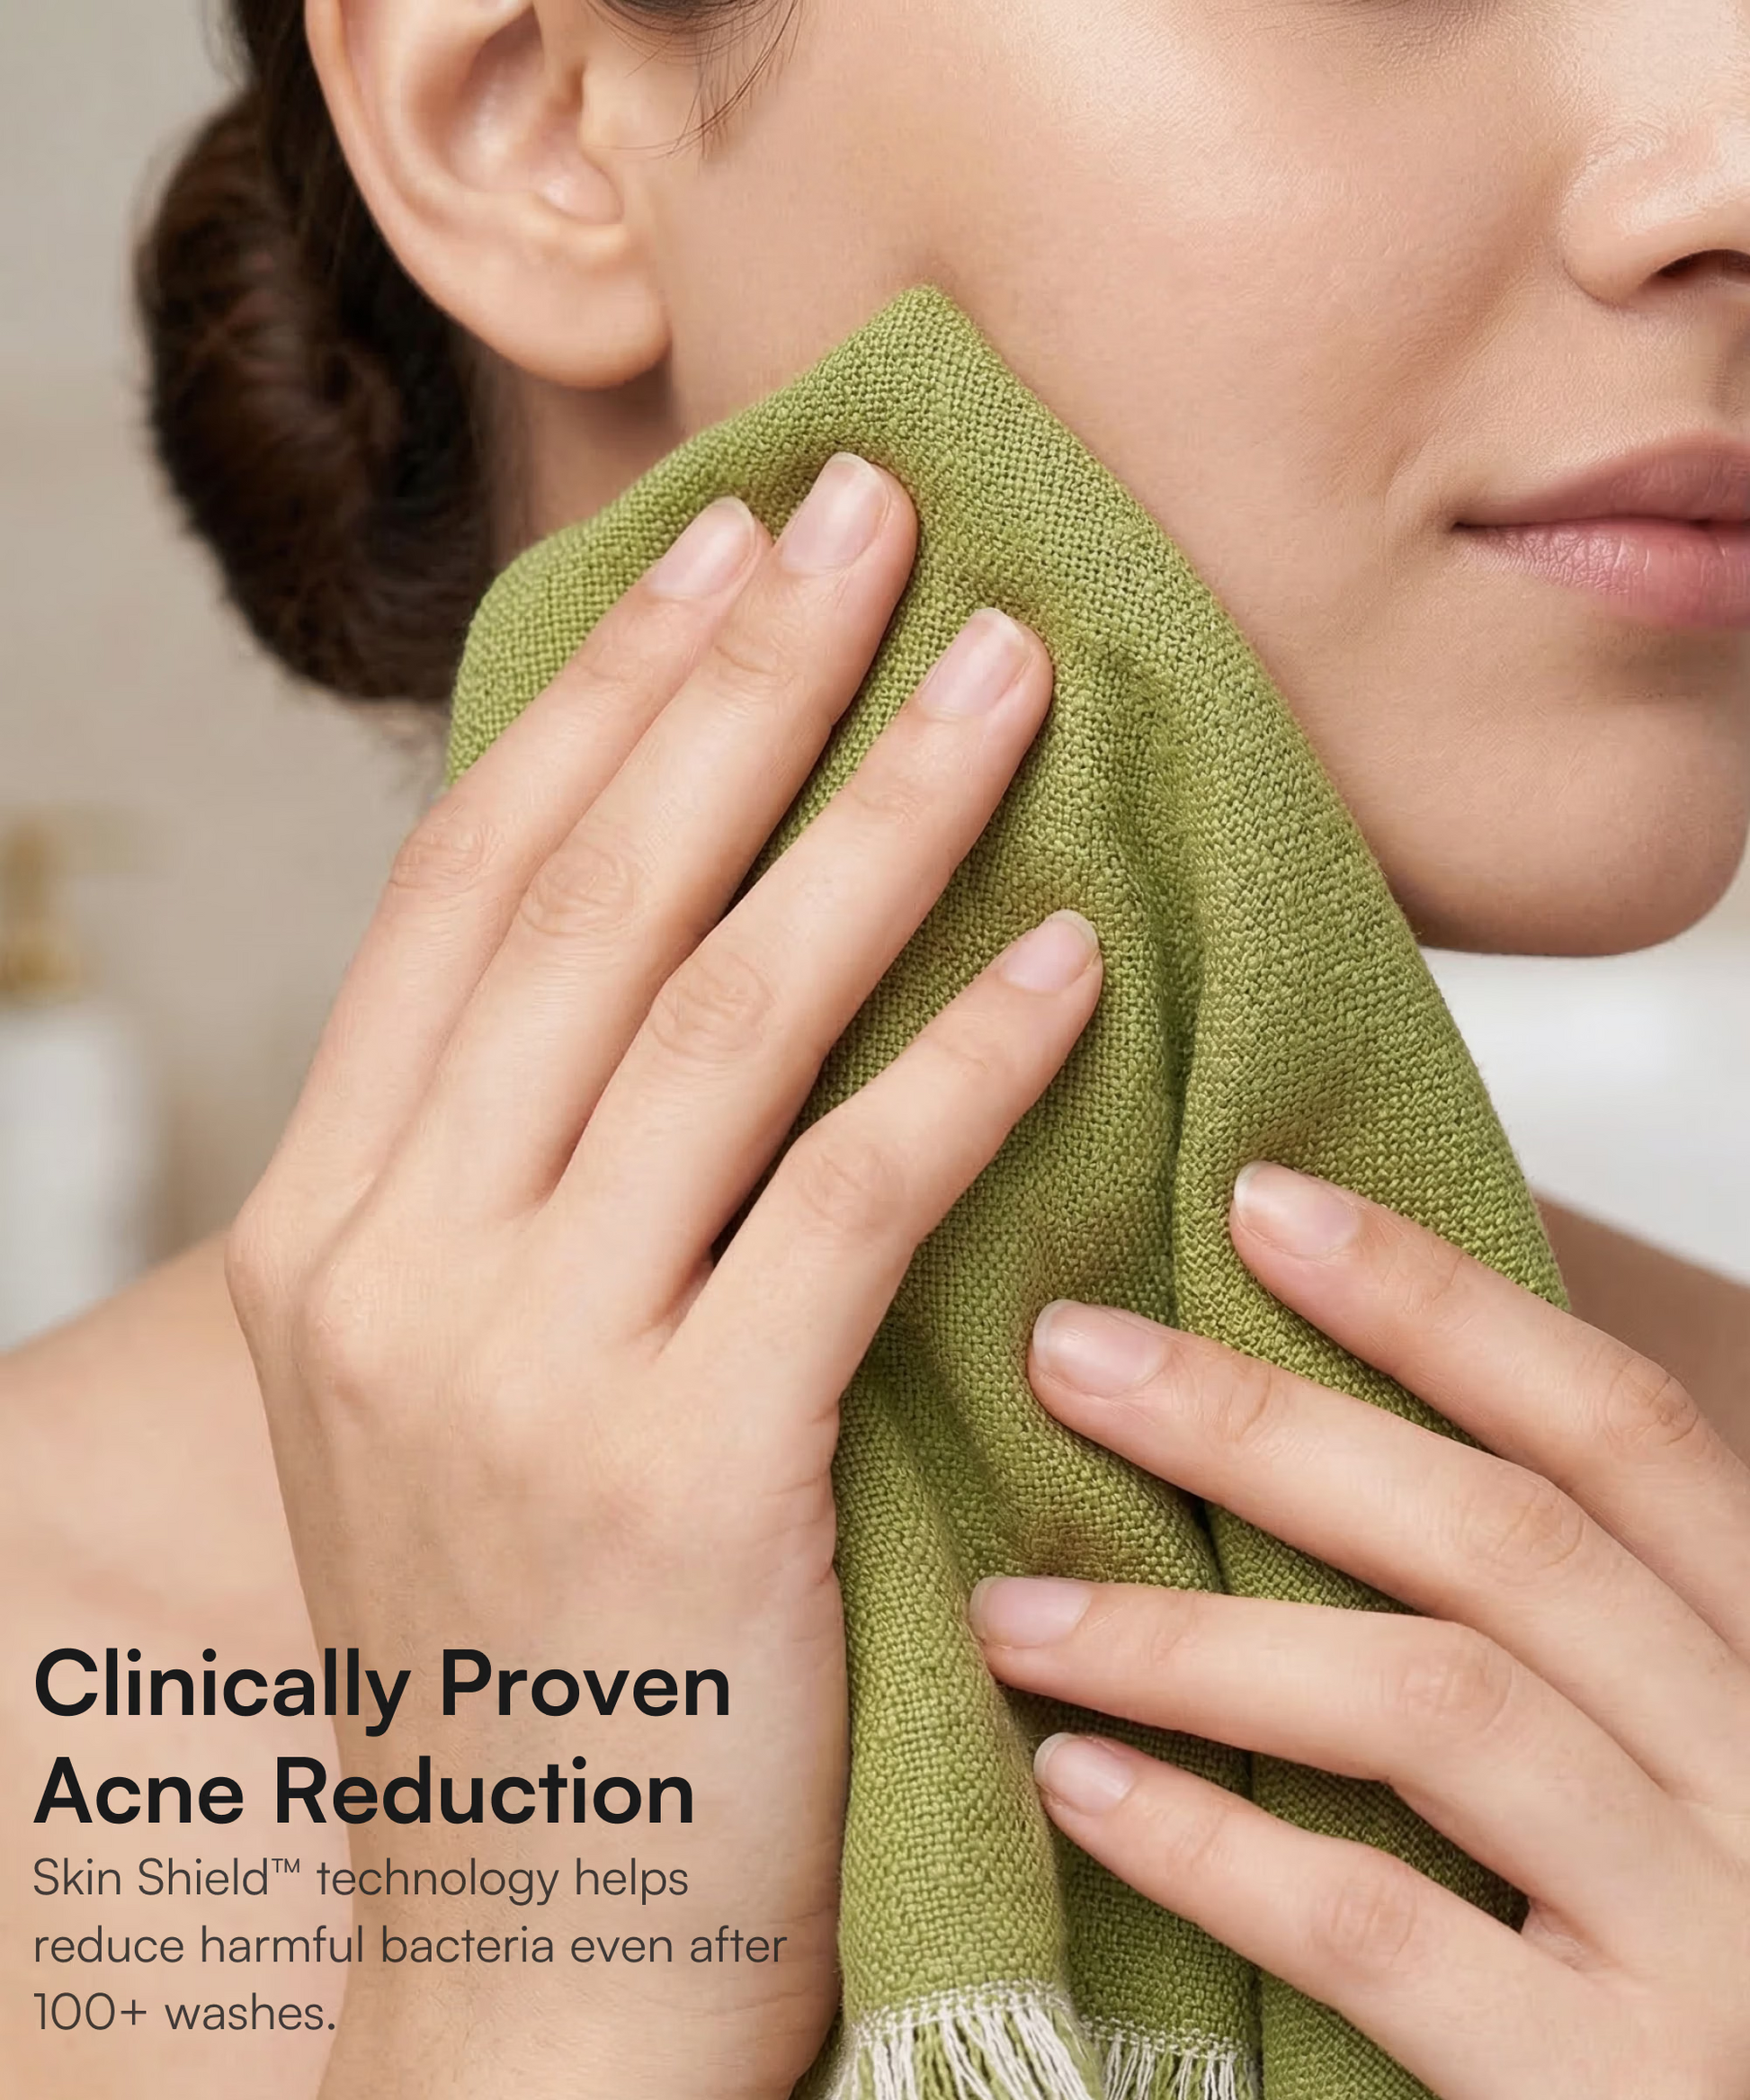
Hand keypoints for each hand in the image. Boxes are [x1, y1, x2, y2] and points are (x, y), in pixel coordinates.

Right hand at [226, 453, 1100, 2099]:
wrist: (518, 1949)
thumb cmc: (520, 1653)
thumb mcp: (453, 1392)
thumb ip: (527, 1191)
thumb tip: (672, 980)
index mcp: (333, 1227)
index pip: (468, 894)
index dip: (601, 703)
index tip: (720, 557)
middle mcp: (399, 1267)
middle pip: (595, 906)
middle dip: (745, 690)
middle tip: (874, 522)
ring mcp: (525, 1367)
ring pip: (724, 1022)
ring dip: (880, 825)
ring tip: (1005, 679)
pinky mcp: (681, 1476)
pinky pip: (842, 1211)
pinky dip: (960, 1070)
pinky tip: (1061, 961)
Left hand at [971, 1161, 1749, 2098]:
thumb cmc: (1632, 1965)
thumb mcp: (1629, 1758)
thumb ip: (1523, 1616)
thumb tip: (1307, 1426)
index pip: (1615, 1431)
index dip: (1440, 1299)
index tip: (1260, 1197)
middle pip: (1508, 1539)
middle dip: (1267, 1426)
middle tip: (1069, 1352)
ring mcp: (1717, 1949)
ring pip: (1440, 1703)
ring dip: (1194, 1636)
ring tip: (1013, 1603)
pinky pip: (1384, 1932)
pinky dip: (1212, 1845)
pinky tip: (1075, 1784)